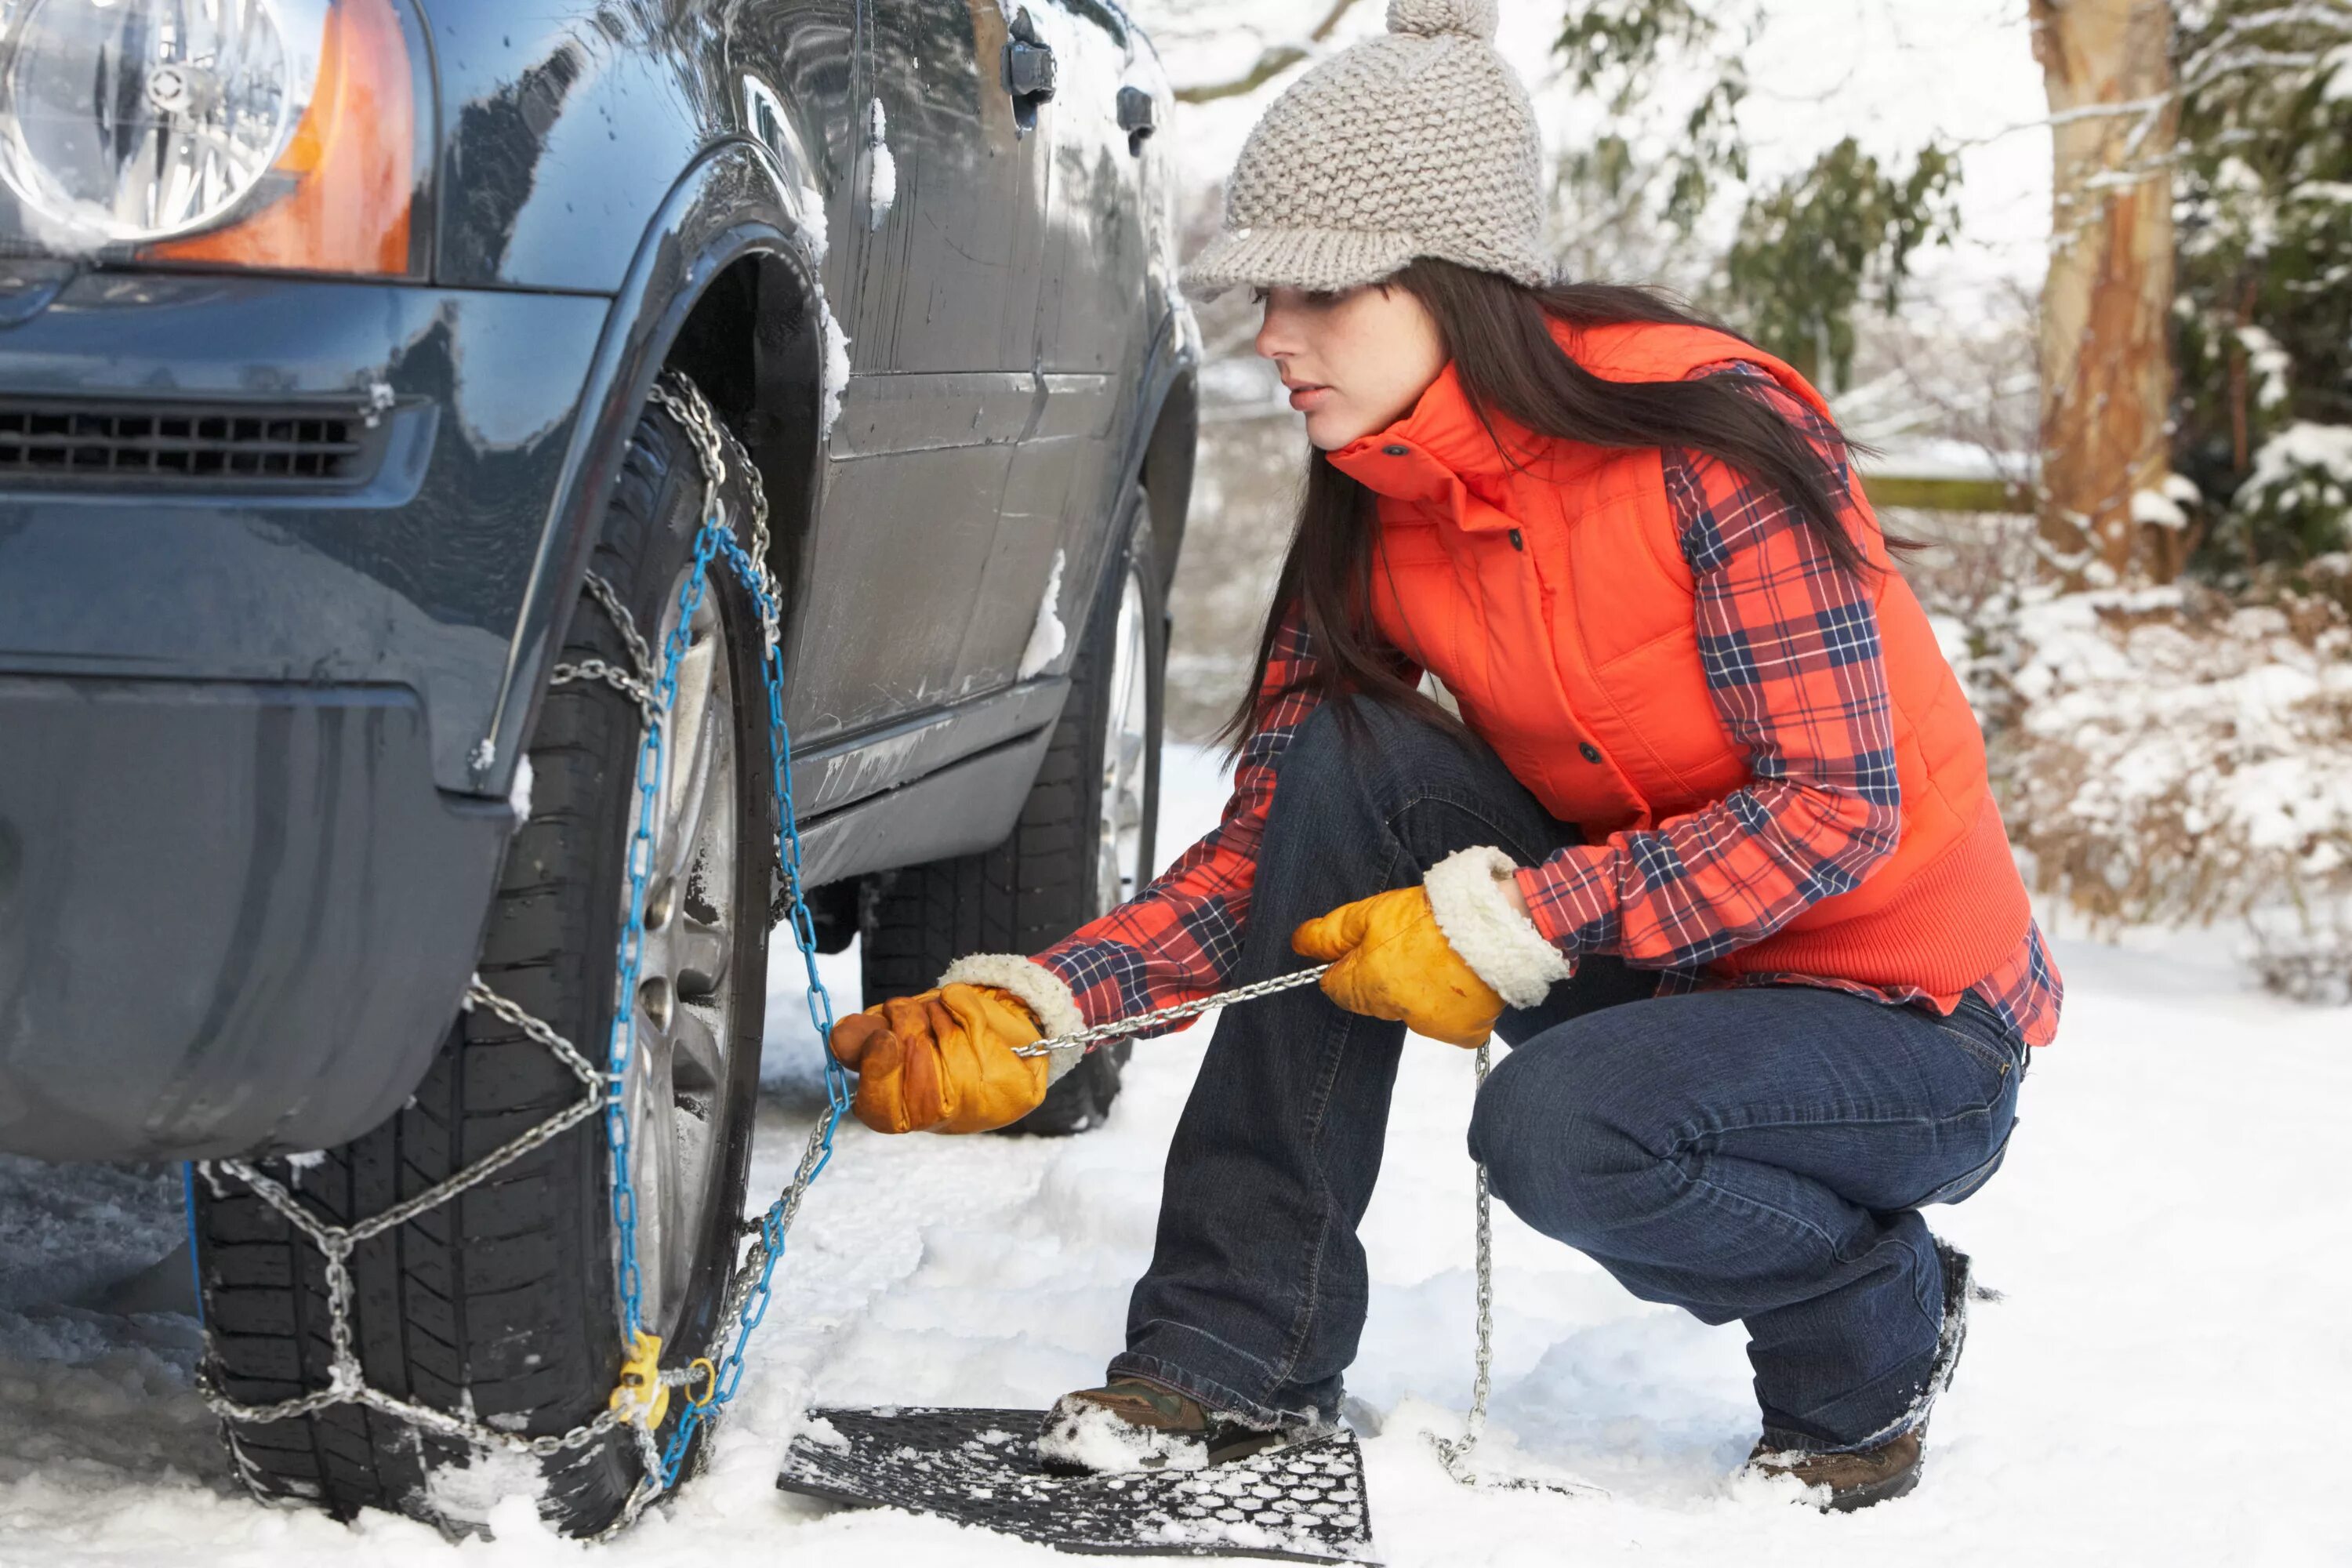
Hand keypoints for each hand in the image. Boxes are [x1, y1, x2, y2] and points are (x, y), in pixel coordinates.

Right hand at [826, 983, 1048, 1132]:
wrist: (1005, 1029)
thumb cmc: (942, 1035)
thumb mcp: (898, 1035)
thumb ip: (868, 1039)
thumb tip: (839, 1037)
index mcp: (910, 1113)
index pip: (883, 1112)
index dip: (879, 1074)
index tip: (883, 1037)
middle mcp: (949, 1118)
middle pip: (919, 1071)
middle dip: (909, 1028)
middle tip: (903, 1010)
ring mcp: (987, 1107)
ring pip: (951, 1045)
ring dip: (936, 1014)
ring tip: (937, 1013)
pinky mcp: (1020, 1090)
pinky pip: (981, 1030)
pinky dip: (963, 1005)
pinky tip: (964, 1011)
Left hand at [1290, 885, 1504, 1047]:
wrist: (1495, 925)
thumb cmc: (1431, 915)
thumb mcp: (1370, 913)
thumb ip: (1329, 933)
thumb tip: (1298, 944)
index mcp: (1367, 984)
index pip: (1336, 988)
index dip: (1347, 965)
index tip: (1367, 947)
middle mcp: (1395, 1011)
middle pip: (1373, 1000)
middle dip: (1382, 977)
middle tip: (1409, 945)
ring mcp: (1430, 1026)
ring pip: (1410, 1011)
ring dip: (1416, 992)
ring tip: (1438, 958)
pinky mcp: (1463, 1034)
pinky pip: (1447, 1023)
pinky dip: (1450, 1006)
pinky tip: (1459, 978)